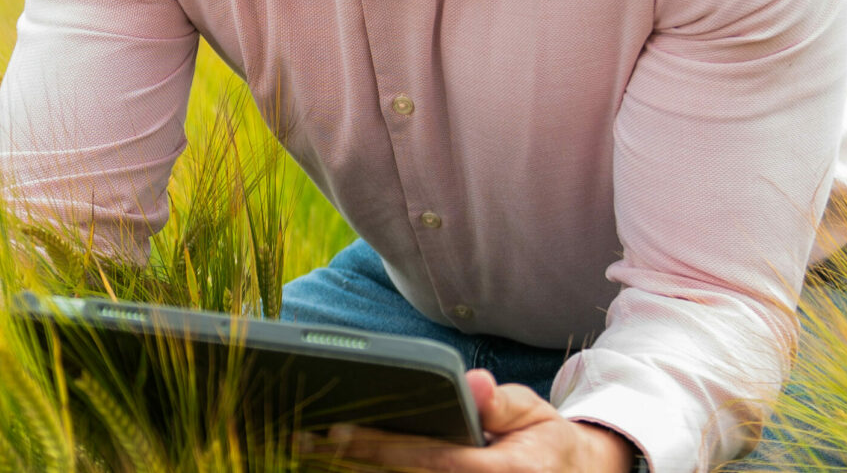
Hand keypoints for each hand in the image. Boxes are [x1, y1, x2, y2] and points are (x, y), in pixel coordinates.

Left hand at [291, 369, 636, 471]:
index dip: (379, 447)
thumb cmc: (544, 442)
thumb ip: (501, 402)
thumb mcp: (532, 413)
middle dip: (351, 461)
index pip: (427, 458)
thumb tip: (471, 383)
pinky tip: (342, 464)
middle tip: (302, 440)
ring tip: (307, 452)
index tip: (336, 430)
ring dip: (354, 472)